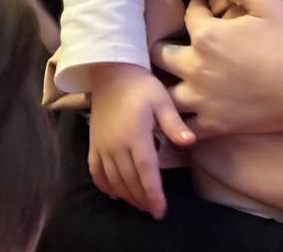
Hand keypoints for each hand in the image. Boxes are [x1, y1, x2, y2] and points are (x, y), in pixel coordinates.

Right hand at [87, 62, 192, 218]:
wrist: (111, 73)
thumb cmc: (141, 85)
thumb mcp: (162, 100)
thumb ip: (174, 124)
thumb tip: (189, 142)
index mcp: (135, 136)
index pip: (145, 172)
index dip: (153, 193)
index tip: (160, 210)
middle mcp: (116, 145)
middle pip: (129, 180)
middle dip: (142, 198)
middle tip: (155, 210)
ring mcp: (101, 146)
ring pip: (113, 180)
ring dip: (127, 195)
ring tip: (141, 204)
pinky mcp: (93, 144)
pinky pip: (96, 172)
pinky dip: (105, 186)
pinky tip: (115, 193)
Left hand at [150, 0, 282, 138]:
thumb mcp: (266, 1)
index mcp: (207, 35)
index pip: (189, 13)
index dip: (197, 5)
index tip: (206, 5)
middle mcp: (195, 67)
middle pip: (161, 55)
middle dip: (167, 44)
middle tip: (185, 43)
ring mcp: (201, 99)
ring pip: (163, 94)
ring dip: (166, 84)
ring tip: (178, 79)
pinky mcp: (213, 125)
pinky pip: (181, 127)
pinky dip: (177, 121)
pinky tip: (185, 113)